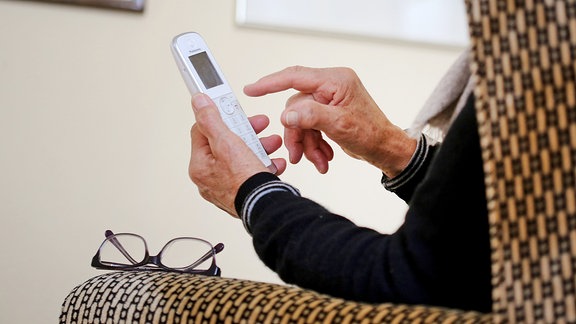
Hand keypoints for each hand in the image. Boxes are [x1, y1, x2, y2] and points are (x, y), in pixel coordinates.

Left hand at [189, 94, 285, 216]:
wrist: (265, 207)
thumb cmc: (245, 181)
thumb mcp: (227, 142)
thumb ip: (211, 120)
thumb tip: (198, 103)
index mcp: (200, 166)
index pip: (202, 132)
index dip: (219, 117)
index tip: (230, 109)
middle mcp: (210, 178)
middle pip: (225, 144)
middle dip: (247, 132)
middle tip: (259, 125)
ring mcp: (226, 187)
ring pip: (242, 158)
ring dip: (260, 147)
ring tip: (273, 144)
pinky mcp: (242, 193)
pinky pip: (252, 173)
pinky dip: (264, 166)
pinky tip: (275, 163)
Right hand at [244, 66, 416, 176]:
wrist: (386, 149)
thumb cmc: (371, 134)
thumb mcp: (339, 125)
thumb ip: (311, 116)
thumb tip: (287, 114)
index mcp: (335, 81)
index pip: (295, 77)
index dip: (270, 83)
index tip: (251, 90)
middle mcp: (331, 87)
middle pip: (297, 107)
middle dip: (298, 134)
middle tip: (298, 155)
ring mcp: (329, 100)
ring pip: (302, 120)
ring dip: (306, 143)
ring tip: (317, 161)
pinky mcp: (329, 113)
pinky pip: (310, 127)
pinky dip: (314, 144)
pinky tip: (323, 157)